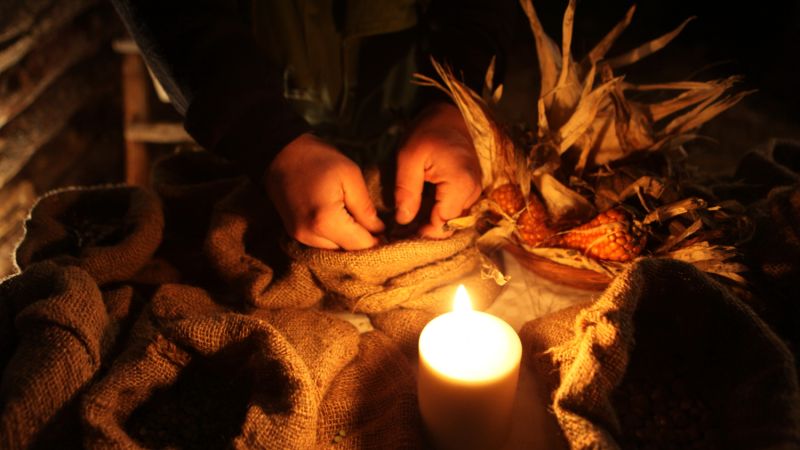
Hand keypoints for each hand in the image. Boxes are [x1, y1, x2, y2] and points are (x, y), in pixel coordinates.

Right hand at [266, 133, 383, 249]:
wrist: (281, 153)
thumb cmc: (318, 160)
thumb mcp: (350, 176)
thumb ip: (365, 208)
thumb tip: (378, 230)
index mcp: (326, 221)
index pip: (361, 244)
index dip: (379, 241)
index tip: (392, 233)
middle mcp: (310, 235)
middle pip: (348, 252)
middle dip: (364, 242)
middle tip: (379, 227)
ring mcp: (300, 237)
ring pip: (335, 250)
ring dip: (349, 241)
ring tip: (360, 224)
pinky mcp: (295, 234)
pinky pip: (322, 244)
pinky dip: (335, 237)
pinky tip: (344, 223)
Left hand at [395, 103, 481, 237]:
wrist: (451, 113)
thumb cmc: (429, 131)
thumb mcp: (408, 158)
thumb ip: (406, 191)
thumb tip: (403, 220)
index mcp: (460, 185)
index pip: (441, 225)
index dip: (419, 232)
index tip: (398, 232)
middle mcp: (473, 192)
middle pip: (448, 225)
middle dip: (424, 227)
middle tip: (399, 224)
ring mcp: (475, 191)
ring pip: (451, 218)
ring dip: (430, 219)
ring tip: (407, 212)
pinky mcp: (471, 188)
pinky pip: (455, 208)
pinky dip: (438, 209)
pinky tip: (420, 203)